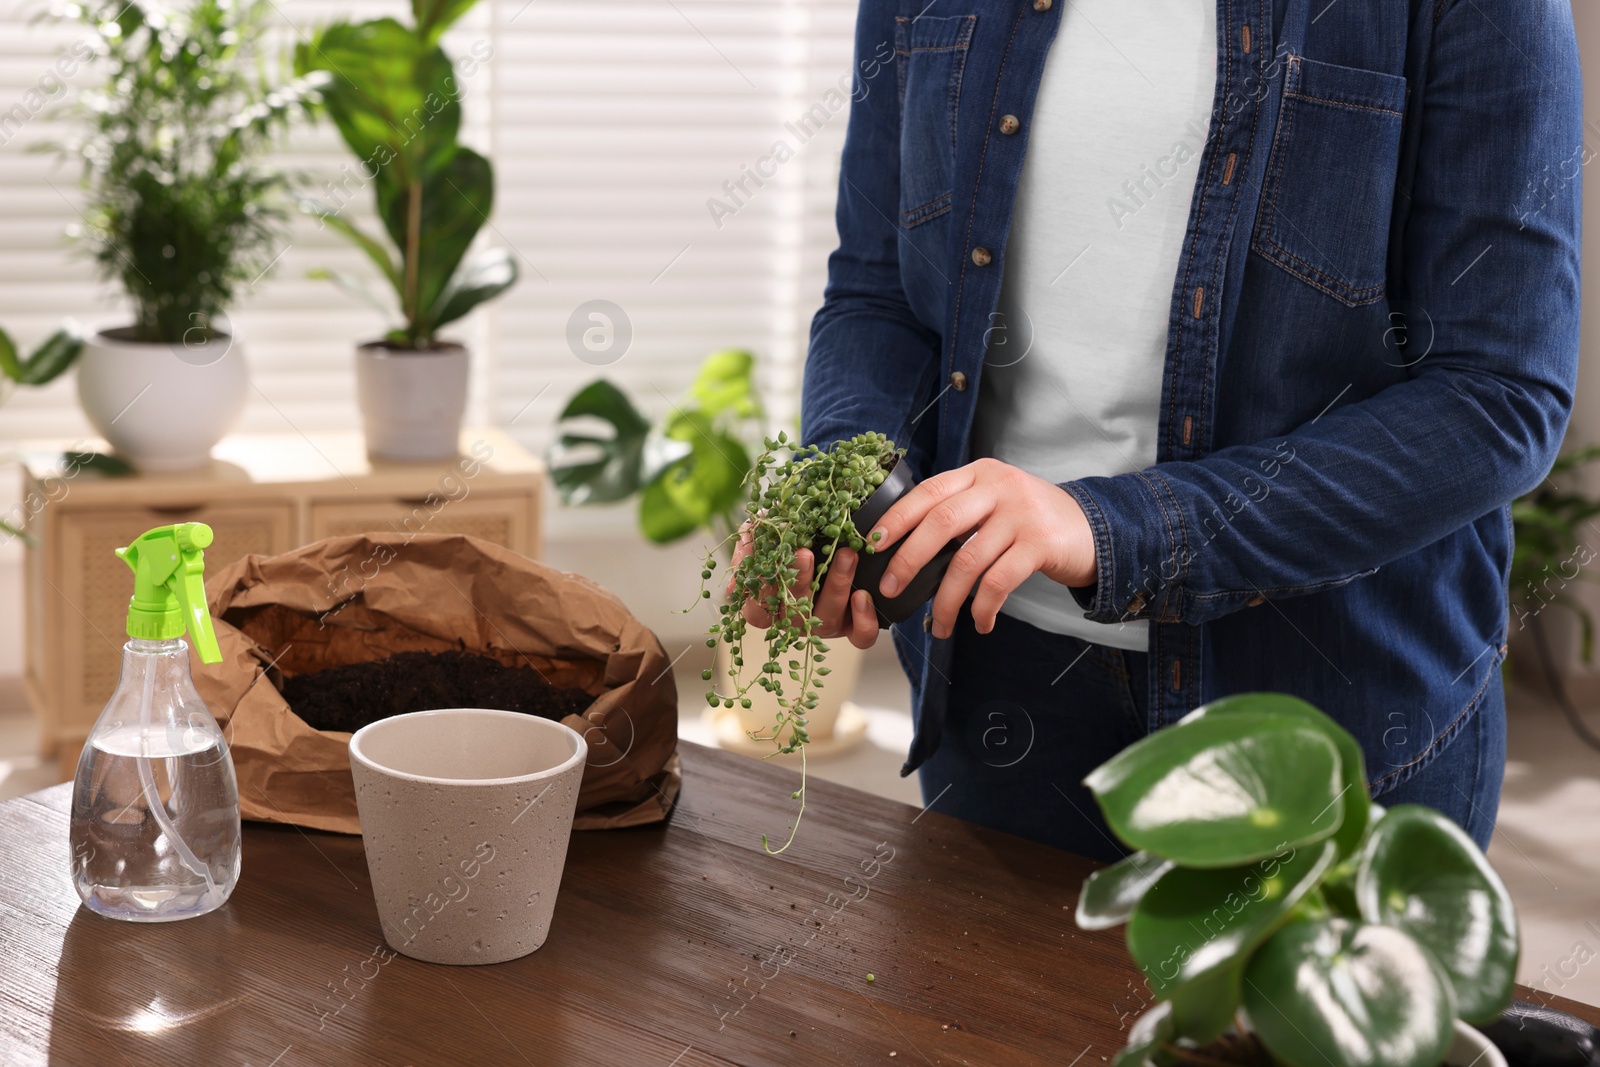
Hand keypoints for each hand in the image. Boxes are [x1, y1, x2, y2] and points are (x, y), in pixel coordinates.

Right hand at [726, 524, 880, 648]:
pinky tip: (863, 595)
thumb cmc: (792, 533)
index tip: (772, 564)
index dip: (764, 593)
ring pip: (827, 620)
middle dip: (801, 582)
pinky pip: (860, 635)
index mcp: (770, 604)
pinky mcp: (854, 626)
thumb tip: (741, 569)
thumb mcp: (766, 528)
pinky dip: (863, 619)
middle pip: (794, 615)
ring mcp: (824, 624)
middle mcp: (796, 619)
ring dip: (836, 586)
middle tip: (806, 554)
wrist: (833, 530)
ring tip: (846, 554)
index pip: (758, 613)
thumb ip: (752, 542)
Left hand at [869, 458, 1096, 638]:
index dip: (896, 518)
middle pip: (941, 523)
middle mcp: (999, 487)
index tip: (871, 545)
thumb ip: (960, 510)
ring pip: (967, 561)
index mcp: (979, 474)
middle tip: (891, 588)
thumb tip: (905, 546)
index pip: (927, 492)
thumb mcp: (996, 500)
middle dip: (909, 560)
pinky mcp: (1040, 544)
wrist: (1094, 529)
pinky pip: (998, 582)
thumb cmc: (1032, 521)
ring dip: (945, 600)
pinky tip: (979, 623)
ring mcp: (1021, 514)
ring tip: (938, 626)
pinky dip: (983, 609)